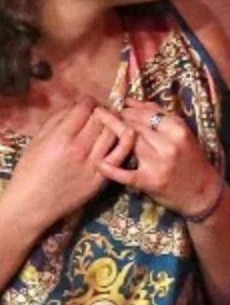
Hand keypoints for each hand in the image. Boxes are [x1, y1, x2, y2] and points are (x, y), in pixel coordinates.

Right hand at [6, 101, 134, 229]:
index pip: (84, 109)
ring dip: (116, 124)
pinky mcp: (103, 178)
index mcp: (61, 137)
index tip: (88, 102)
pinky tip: (120, 138)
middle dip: (103, 110)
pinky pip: (121, 155)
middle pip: (102, 119)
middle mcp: (81, 149)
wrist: (34, 203)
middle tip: (101, 111)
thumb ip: (57, 121)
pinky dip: (123, 143)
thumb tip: (75, 106)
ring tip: (112, 122)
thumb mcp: (38, 140)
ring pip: (116, 135)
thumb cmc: (31, 170)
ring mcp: (95, 164)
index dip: (88, 101)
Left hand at [93, 101, 220, 215]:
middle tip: (102, 115)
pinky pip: (124, 173)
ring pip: (128, 143)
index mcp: (179, 131)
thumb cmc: (192, 160)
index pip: (146, 114)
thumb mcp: (183, 135)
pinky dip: (110, 168)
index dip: (129, 110)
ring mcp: (158, 164)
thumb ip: (160, 116)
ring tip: (101, 131)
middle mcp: (169, 145)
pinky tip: (99, 163)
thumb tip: (131, 101)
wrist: (203, 193)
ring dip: (113, 137)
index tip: (120, 109)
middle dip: (118, 120)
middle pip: (134, 126)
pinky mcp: (149, 181)